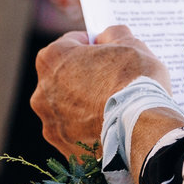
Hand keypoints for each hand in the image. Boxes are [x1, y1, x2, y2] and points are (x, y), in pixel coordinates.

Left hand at [31, 25, 166, 159]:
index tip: (107, 52)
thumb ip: (114, 34)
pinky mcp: (63, 149)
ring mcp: (50, 123)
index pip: (71, 42)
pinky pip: (76, 134)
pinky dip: (89, 132)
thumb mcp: (131, 44)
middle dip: (85, 77)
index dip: (92, 45)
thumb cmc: (134, 82)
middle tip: (113, 81)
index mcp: (52, 59)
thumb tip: (108, 36)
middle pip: (65, 78)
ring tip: (113, 109)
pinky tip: (111, 129)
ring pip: (68, 109)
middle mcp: (42, 91)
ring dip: (85, 106)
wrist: (142, 130)